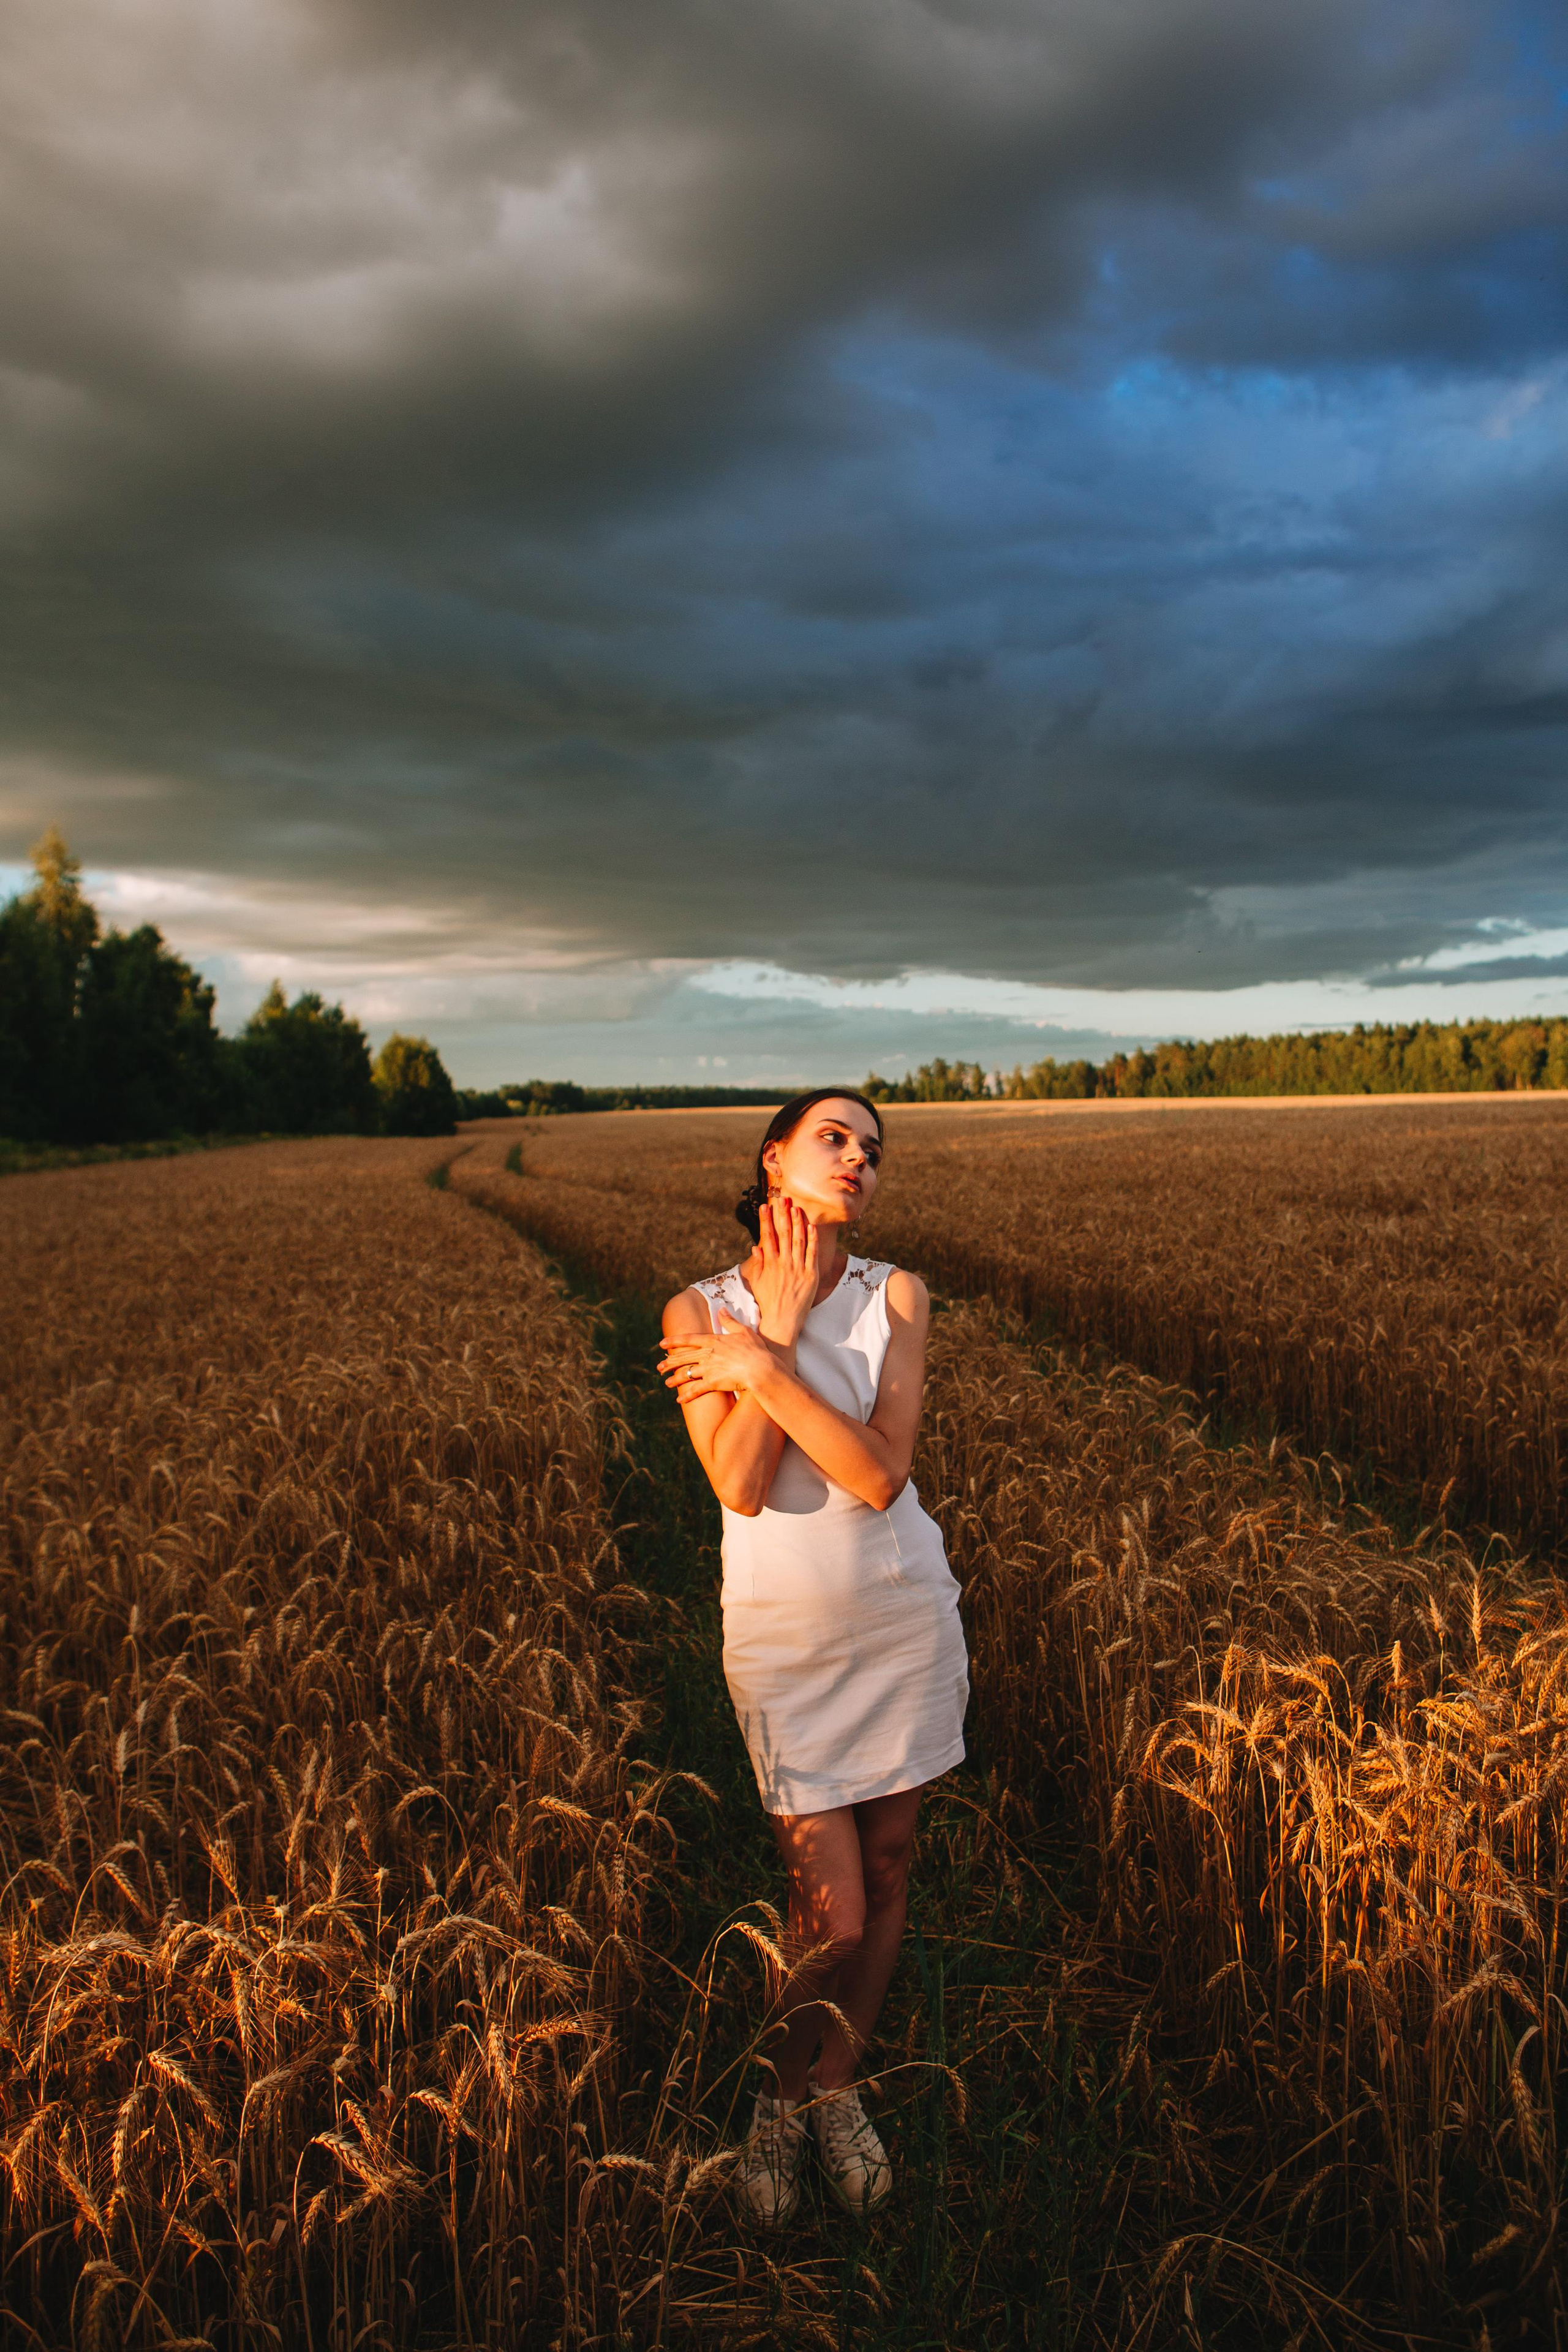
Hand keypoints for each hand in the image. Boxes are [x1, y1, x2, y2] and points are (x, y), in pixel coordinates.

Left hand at [657, 1308, 781, 1403]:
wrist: (760, 1369)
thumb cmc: (755, 1349)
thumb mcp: (743, 1331)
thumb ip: (729, 1320)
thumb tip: (721, 1309)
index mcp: (713, 1340)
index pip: (688, 1339)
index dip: (674, 1341)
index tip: (662, 1344)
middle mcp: (707, 1354)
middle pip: (683, 1357)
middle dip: (669, 1362)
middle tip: (659, 1367)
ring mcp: (708, 1369)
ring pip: (686, 1374)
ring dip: (675, 1379)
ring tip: (666, 1383)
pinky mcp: (712, 1383)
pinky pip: (696, 1390)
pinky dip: (687, 1396)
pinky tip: (680, 1400)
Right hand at [749, 1194, 818, 1346]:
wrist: (782, 1321)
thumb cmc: (768, 1302)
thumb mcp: (757, 1283)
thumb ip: (757, 1264)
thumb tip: (755, 1247)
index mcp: (769, 1264)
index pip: (767, 1236)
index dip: (766, 1220)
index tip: (765, 1206)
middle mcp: (783, 1263)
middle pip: (783, 1234)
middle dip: (782, 1215)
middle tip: (782, 1199)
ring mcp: (797, 1268)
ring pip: (798, 1240)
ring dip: (797, 1222)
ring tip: (796, 1207)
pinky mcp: (810, 1275)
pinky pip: (812, 1253)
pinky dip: (812, 1239)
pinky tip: (811, 1226)